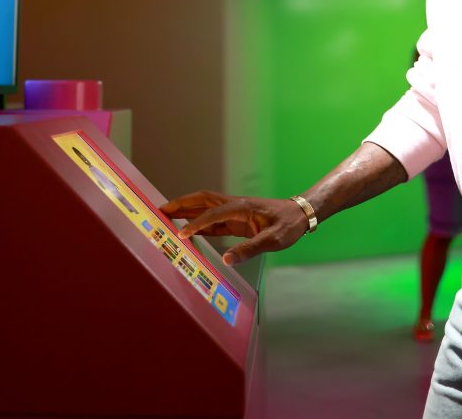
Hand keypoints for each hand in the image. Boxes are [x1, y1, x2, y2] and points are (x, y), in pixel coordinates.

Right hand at [159, 190, 309, 264]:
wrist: (300, 214)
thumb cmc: (288, 225)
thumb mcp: (273, 240)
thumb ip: (249, 250)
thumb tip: (226, 260)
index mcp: (241, 207)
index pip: (213, 213)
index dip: (196, 223)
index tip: (181, 234)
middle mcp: (235, 205)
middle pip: (203, 200)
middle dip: (182, 204)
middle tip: (161, 210)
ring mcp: (234, 211)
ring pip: (205, 206)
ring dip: (187, 209)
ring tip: (168, 215)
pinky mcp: (237, 219)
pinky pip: (213, 218)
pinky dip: (199, 222)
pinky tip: (190, 229)